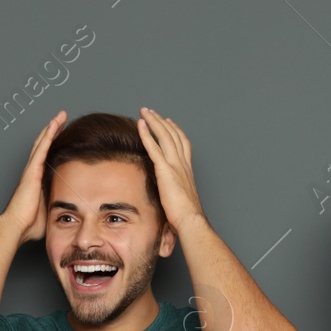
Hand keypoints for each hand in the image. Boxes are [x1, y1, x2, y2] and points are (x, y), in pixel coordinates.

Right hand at [0, 110, 66, 243]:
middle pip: (43, 146)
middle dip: (52, 131)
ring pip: (42, 142)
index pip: (47, 157)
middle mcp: (32, 172)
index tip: (62, 137)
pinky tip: (54, 123)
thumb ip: (57, 204)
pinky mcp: (32, 170)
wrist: (18, 226)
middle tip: (61, 119)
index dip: (53, 145)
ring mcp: (31, 169)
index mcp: (36, 180)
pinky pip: (42, 147)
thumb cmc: (30, 224)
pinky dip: (48, 134)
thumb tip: (70, 207)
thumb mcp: (49, 210)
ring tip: (60, 116)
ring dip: (51, 127)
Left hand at [135, 107, 204, 229]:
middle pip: (173, 134)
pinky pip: (154, 147)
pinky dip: (147, 133)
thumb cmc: (186, 216)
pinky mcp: (165, 170)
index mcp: (187, 169)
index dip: (175, 130)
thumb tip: (170, 200)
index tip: (168, 122)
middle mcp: (183, 163)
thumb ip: (175, 194)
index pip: (182, 143)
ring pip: (164, 135)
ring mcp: (175, 165)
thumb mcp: (181, 200)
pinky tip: (140, 124)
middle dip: (161, 121)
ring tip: (144, 111)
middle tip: (151, 112)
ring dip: (154, 121)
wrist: (190, 219)